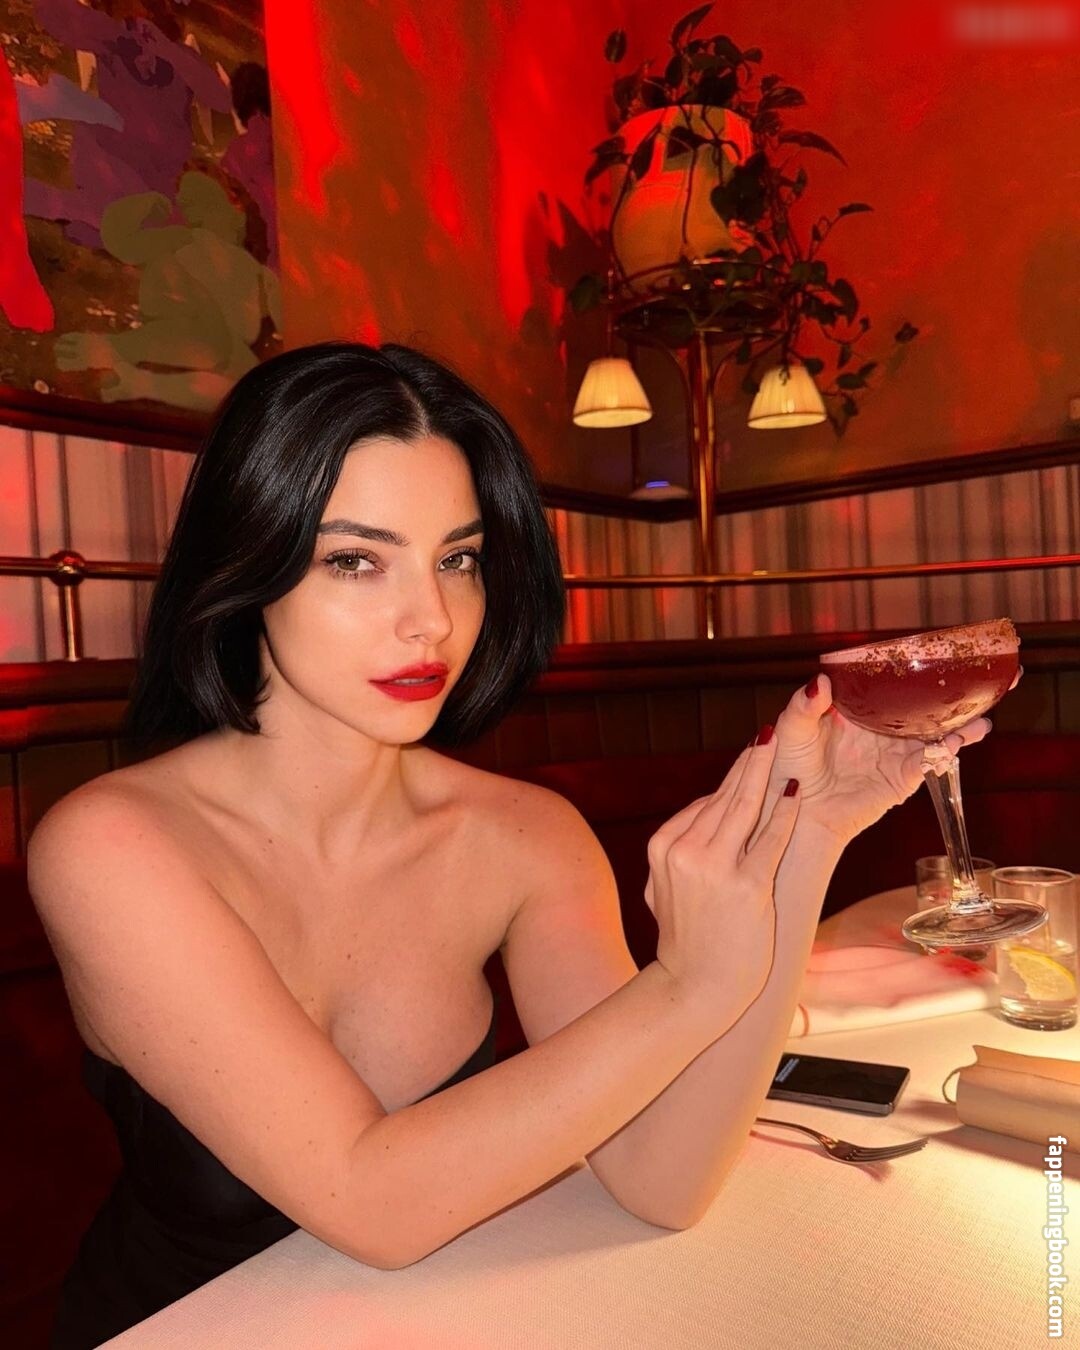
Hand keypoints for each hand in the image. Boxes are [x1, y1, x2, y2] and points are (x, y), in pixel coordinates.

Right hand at [644, 736, 799, 1018]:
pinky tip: (794, 792)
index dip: (731, 779)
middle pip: (724, 796)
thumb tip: (703, 815)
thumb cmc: (687, 939)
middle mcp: (684, 851)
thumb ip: (679, 851)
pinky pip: (770, 838)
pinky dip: (784, 812)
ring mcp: (715, 868)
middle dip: (749, 762)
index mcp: (663, 847)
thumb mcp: (664, 887)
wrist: (696, 987)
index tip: (750, 755)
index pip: (704, 803)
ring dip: (764, 772)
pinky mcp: (747, 886)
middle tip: (767, 733)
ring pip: (744, 807)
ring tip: (779, 746)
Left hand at [767, 673, 994, 845]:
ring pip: (937, 735)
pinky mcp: (899, 779)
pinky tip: (953, 743)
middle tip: (991, 681)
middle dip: (960, 696)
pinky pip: (926, 764)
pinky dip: (941, 754)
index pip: (897, 684)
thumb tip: (820, 681)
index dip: (923, 670)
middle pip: (928, 708)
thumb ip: (803, 705)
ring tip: (982, 720)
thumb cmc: (789, 768)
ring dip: (962, 728)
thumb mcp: (791, 728)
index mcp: (861, 708)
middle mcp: (883, 728)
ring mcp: (895, 753)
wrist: (796, 812)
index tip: (949, 655)